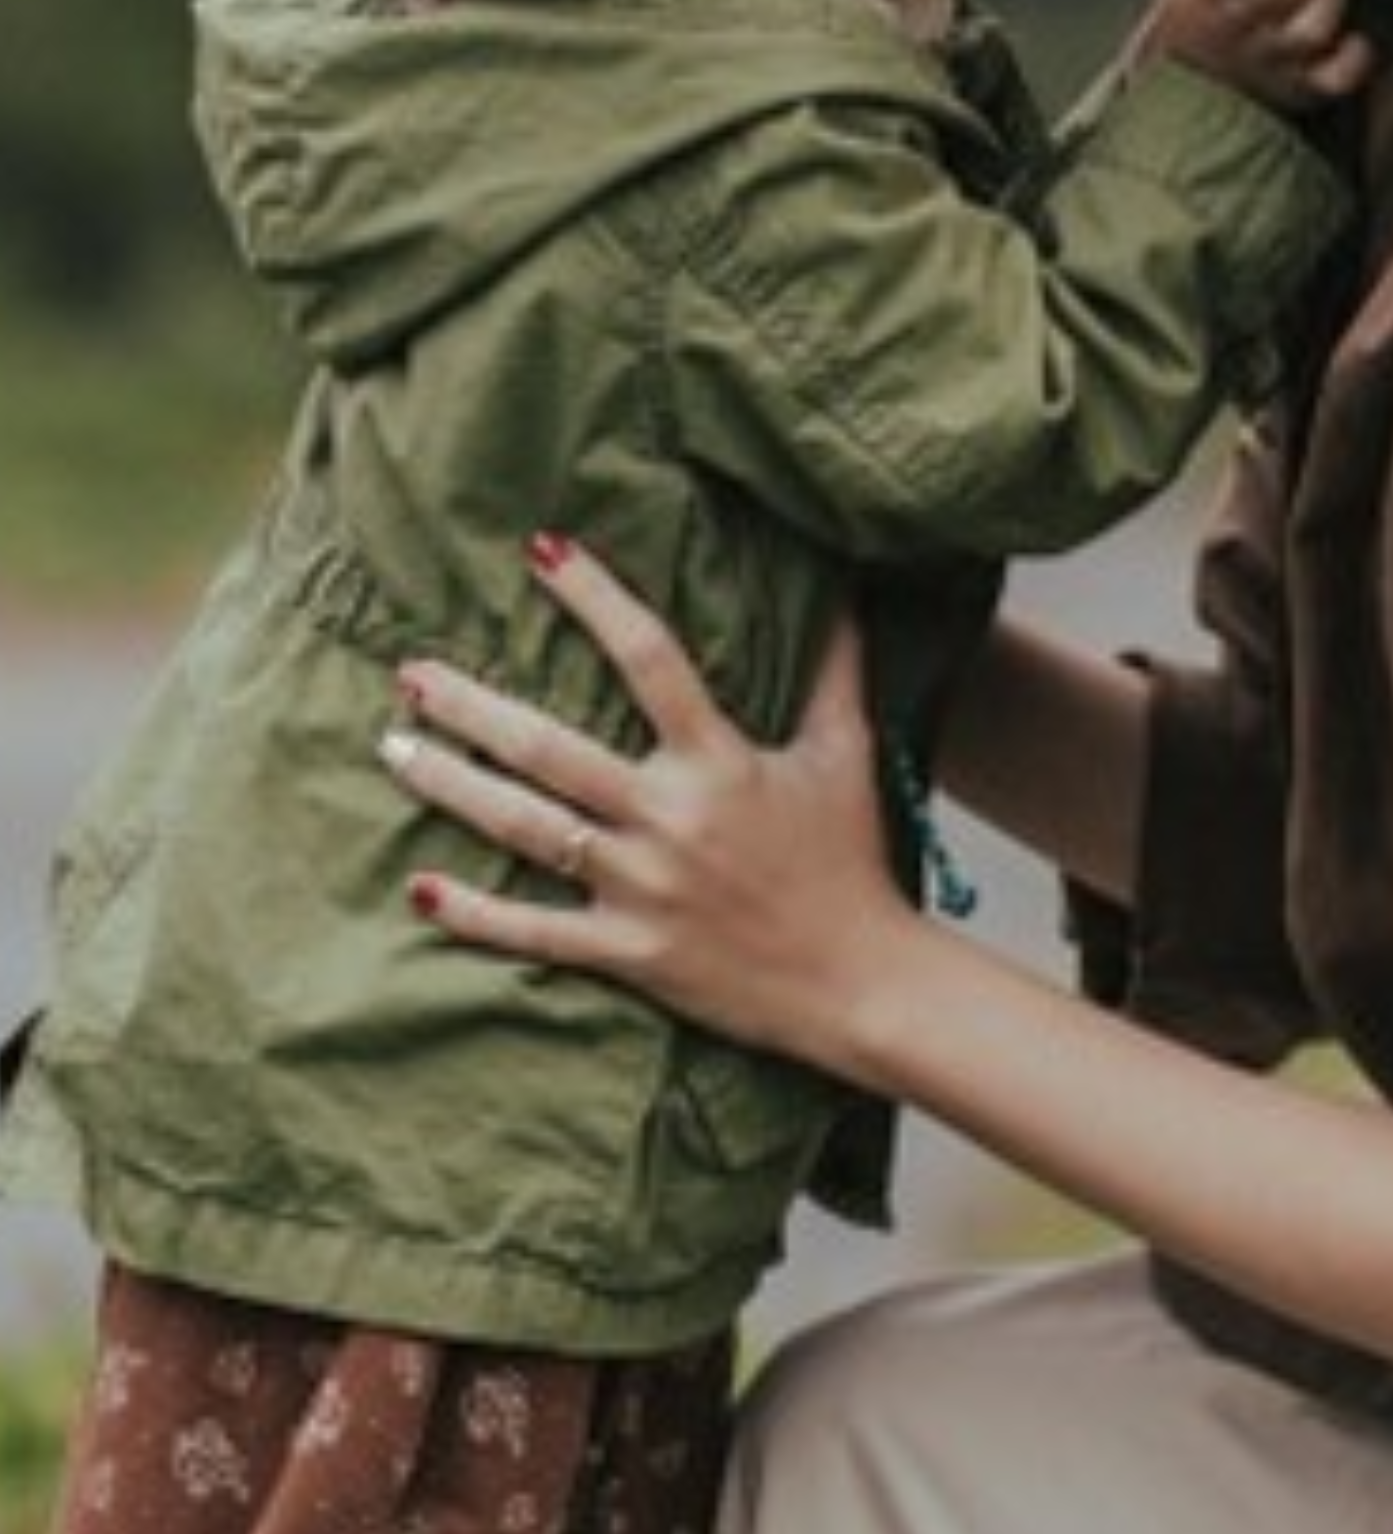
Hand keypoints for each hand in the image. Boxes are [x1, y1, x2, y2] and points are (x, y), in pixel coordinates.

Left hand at [379, 539, 916, 1076]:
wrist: (859, 982)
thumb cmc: (851, 860)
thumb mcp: (846, 753)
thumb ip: (836, 668)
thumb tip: (848, 588)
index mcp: (720, 761)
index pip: (649, 658)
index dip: (595, 598)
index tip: (541, 550)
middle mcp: (669, 818)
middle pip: (551, 749)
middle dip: (473, 708)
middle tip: (411, 672)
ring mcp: (642, 888)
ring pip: (526, 830)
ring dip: (452, 786)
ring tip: (393, 748)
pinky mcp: (628, 951)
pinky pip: (535, 932)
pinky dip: (474, 914)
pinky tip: (419, 886)